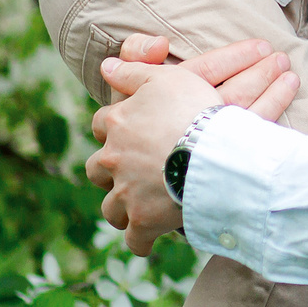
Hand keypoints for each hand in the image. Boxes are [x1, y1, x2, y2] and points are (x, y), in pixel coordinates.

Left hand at [85, 38, 298, 254]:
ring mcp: (126, 194)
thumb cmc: (192, 110)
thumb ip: (134, 70)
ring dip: (121, 207)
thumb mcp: (166, 77)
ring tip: (137, 208)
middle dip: (109, 172)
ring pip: (111, 207)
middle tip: (129, 172)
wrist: (211, 153)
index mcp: (117, 124)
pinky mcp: (143, 222)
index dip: (114, 127)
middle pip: (96, 169)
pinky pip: (135, 239)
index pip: (102, 123)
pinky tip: (149, 241)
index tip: (128, 131)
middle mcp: (113, 160)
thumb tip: (106, 65)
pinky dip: (141, 241)